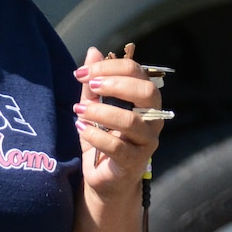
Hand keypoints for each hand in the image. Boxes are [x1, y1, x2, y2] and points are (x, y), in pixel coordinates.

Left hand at [72, 43, 163, 198]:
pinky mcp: (134, 162)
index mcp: (145, 101)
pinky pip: (117, 146)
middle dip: (115, 84)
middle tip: (90, 86)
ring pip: (131, 121)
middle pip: (146, 93)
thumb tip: (93, 51)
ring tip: (79, 111)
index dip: (110, 68)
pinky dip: (96, 135)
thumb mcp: (94, 108)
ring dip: (101, 112)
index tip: (82, 73)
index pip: (138, 73)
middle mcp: (152, 119)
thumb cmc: (103, 140)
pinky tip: (81, 128)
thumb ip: (95, 84)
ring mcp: (146, 142)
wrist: (105, 180)